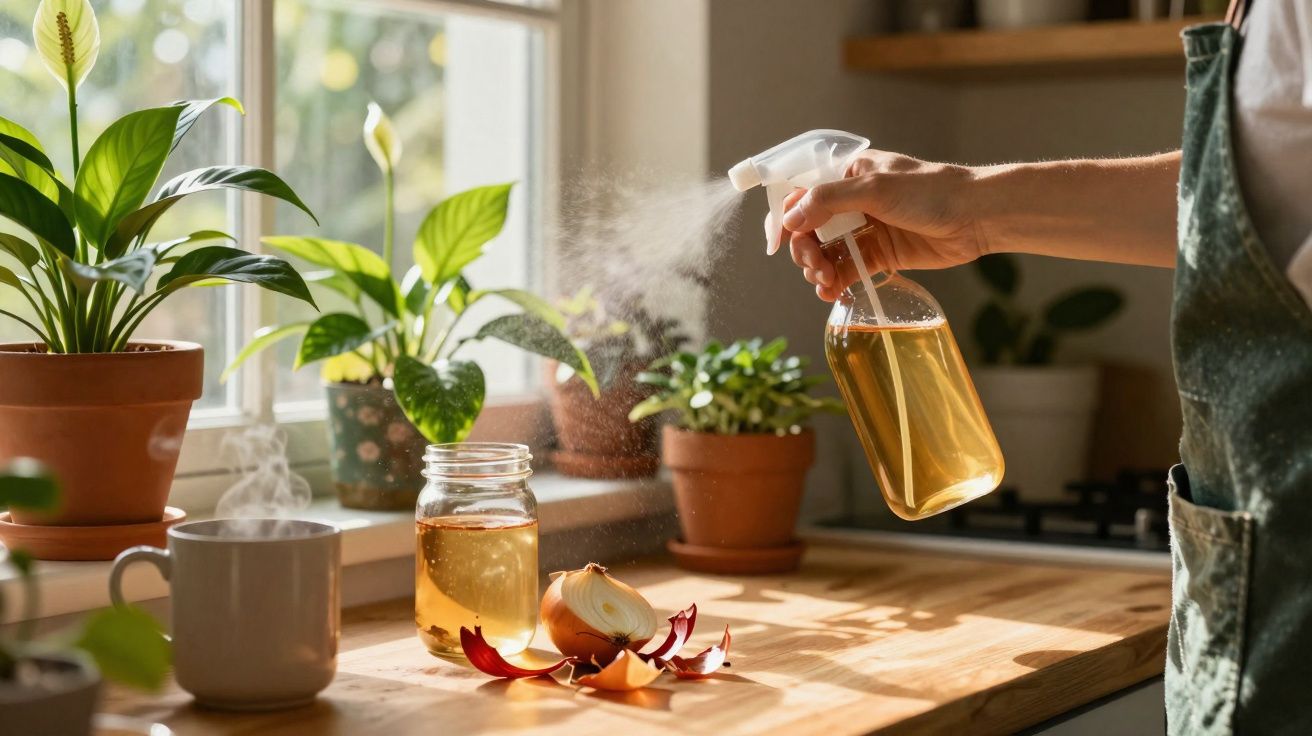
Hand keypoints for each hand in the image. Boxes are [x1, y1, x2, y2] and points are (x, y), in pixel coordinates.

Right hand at [772, 150, 985, 300]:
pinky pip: (846, 269)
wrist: (976, 217)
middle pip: (808, 228)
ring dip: (817, 269)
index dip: (785, 219)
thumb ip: (828, 200)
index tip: (777, 243)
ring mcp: (864, 229)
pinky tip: (832, 293)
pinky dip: (835, 282)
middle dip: (804, 250)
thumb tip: (789, 219)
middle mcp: (851, 201)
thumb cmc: (929, 191)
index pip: (802, 194)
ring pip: (825, 252)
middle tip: (814, 268)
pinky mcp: (879, 254)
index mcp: (846, 174)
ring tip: (825, 283)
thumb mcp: (874, 188)